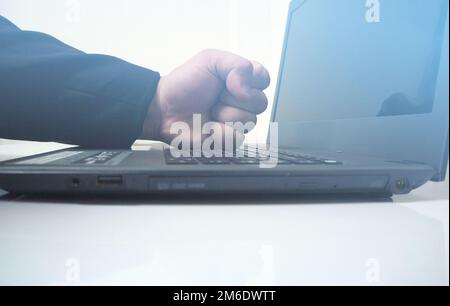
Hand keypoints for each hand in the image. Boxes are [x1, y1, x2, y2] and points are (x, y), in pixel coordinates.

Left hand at [142, 49, 269, 146]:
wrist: (164, 107)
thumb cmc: (185, 84)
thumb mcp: (210, 60)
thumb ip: (237, 65)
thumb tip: (249, 90)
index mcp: (242, 81)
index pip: (264, 79)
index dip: (250, 81)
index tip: (228, 81)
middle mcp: (243, 102)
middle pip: (260, 103)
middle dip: (233, 98)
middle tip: (215, 96)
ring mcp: (236, 122)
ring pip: (249, 122)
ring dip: (225, 115)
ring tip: (210, 111)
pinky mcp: (228, 141)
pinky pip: (236, 139)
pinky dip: (219, 132)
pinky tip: (208, 127)